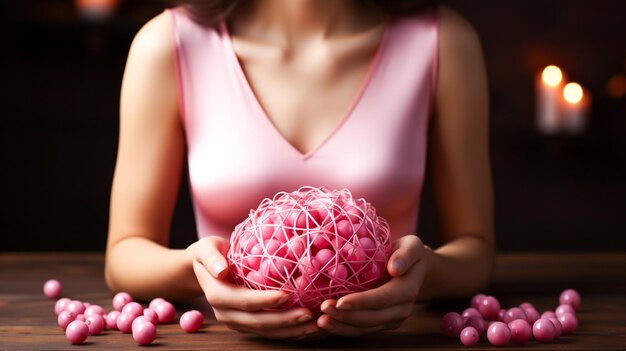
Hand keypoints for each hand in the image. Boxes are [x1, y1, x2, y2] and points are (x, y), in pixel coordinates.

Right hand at [187, 236, 323, 339]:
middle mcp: (226, 313)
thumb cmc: (209, 253)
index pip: (244, 301)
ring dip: (289, 330)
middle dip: (284, 320)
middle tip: (308, 314)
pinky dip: (287, 331)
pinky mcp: (245, 323)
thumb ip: (212, 258)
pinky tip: (305, 327)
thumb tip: (221, 270)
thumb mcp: (206, 248)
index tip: (288, 294)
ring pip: (264, 331)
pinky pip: (267, 331)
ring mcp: (236, 321)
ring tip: (313, 324)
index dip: (265, 300)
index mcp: (217, 295)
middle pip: (257, 321)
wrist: (204, 268)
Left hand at [316, 235, 430, 336]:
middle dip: (346, 316)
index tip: (340, 302)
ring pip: (365, 328)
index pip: (383, 298)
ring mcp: (392, 319)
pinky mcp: (382, 323)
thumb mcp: (412, 246)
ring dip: (342, 326)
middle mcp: (402, 309)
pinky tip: (327, 325)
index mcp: (407, 289)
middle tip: (323, 309)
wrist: (415, 270)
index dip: (362, 302)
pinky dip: (343, 329)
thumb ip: (406, 254)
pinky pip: (361, 330)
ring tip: (321, 321)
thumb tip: (395, 268)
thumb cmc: (408, 253)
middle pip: (371, 317)